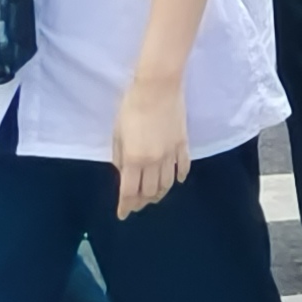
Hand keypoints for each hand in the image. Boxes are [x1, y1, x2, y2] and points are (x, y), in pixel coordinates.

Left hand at [109, 70, 190, 218]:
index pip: (130, 192)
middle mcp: (154, 161)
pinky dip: (180, 177)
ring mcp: (171, 153)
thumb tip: (124, 173)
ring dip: (159, 193)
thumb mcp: (117, 134)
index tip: (123, 215)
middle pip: (150, 191)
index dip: (126, 206)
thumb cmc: (131, 107)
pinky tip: (177, 180)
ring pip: (167, 183)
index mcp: (134, 159)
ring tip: (154, 196)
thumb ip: (120, 157)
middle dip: (142, 202)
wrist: (158, 86)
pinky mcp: (184, 143)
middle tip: (136, 205)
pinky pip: (183, 166)